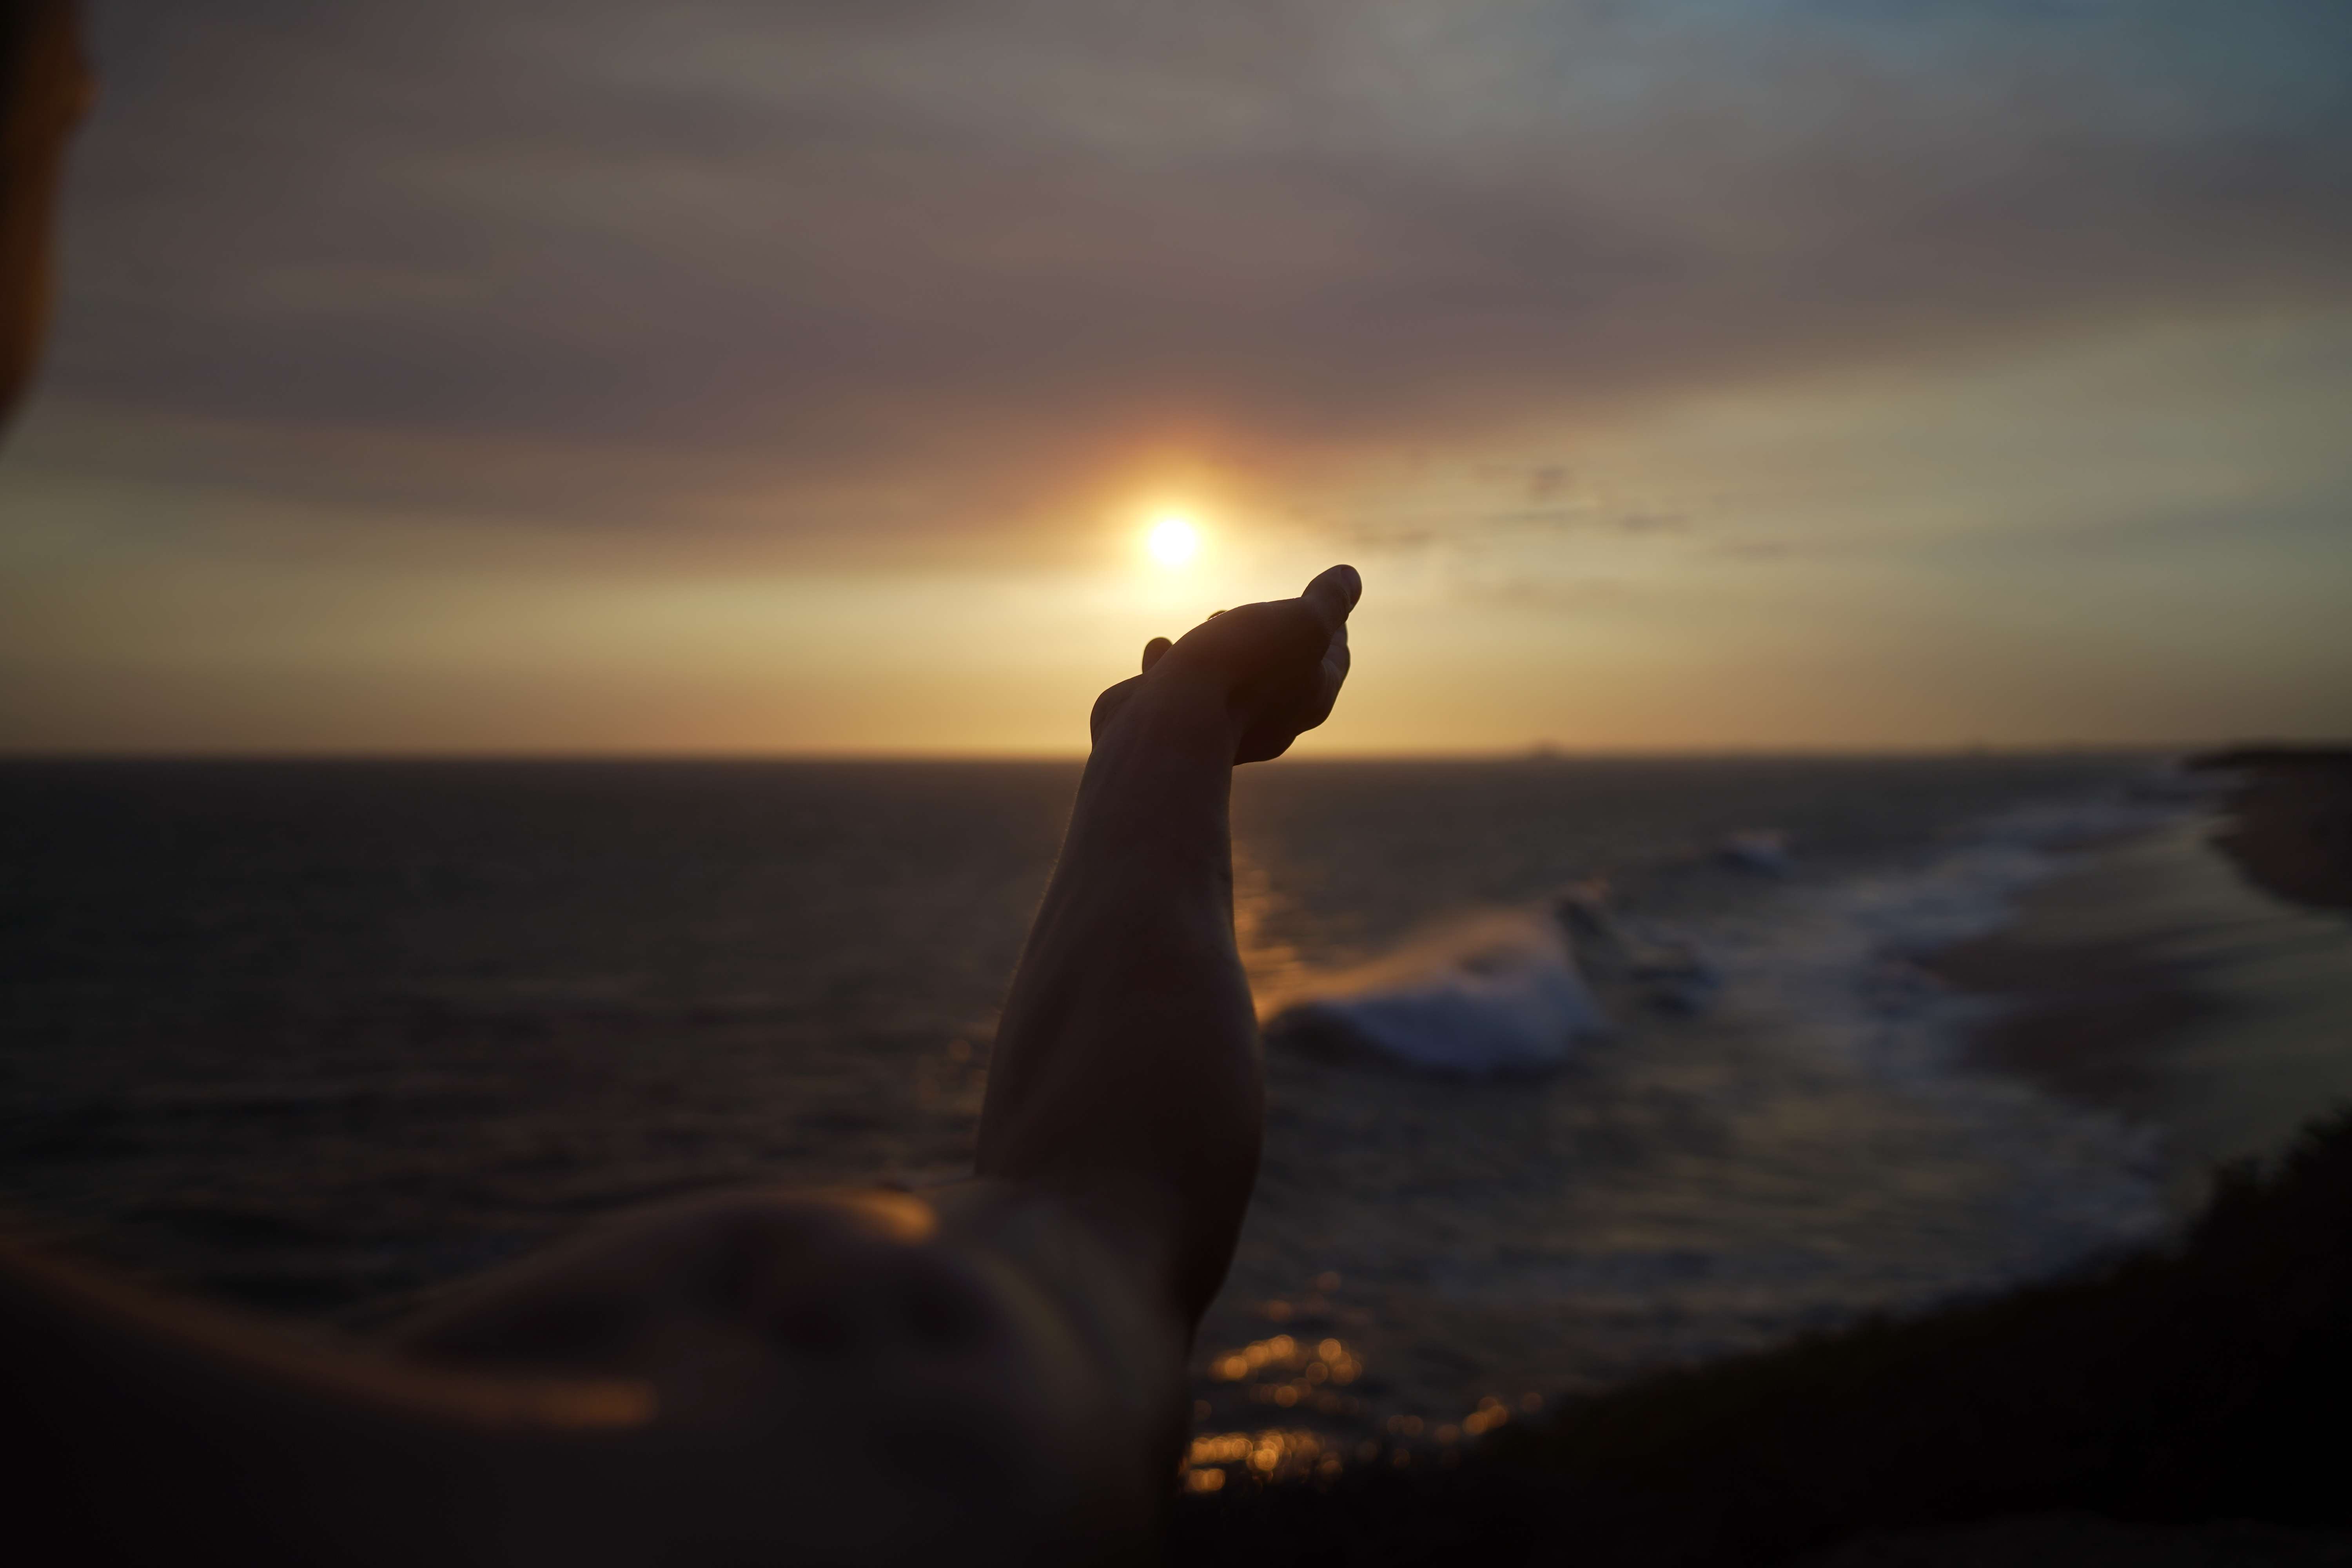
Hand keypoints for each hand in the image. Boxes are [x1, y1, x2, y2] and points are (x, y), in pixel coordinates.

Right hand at [1089, 564, 1358, 763]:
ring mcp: (1220, 727)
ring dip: (1221, 646)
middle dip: (1274, 634)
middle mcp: (1271, 720)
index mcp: (1310, 699)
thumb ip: (1328, 601)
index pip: (1335, 658)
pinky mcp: (1173, 727)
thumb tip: (1350, 578)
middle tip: (1263, 610)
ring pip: (1229, 680)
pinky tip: (1160, 647)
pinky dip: (1171, 666)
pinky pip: (1176, 690)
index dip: (1333, 625)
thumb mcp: (1302, 623)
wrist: (1169, 724)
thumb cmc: (1240, 669)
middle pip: (1283, 670)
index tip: (1327, 602)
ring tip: (1213, 619)